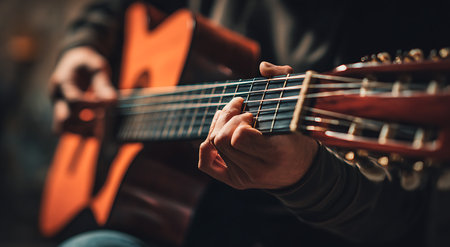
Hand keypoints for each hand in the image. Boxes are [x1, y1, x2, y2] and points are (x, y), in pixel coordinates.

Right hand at [49, 46, 116, 134]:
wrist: (74, 61)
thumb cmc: (87, 63)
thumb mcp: (97, 67)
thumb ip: (104, 84)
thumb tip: (113, 102)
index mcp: (62, 81)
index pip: (73, 100)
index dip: (92, 105)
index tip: (105, 102)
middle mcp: (56, 97)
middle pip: (63, 119)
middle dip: (85, 121)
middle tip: (100, 114)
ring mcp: (58, 107)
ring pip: (62, 128)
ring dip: (83, 128)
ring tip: (98, 118)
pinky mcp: (63, 114)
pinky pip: (68, 131)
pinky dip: (83, 132)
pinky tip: (97, 126)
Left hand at [198, 62, 317, 189]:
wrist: (301, 168)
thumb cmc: (297, 132)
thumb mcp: (297, 104)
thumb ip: (283, 79)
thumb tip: (262, 68)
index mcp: (275, 153)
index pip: (238, 137)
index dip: (240, 119)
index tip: (252, 112)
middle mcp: (257, 170)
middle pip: (222, 140)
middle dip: (228, 118)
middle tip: (243, 111)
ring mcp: (243, 178)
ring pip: (213, 145)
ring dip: (219, 124)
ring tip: (233, 115)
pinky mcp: (234, 181)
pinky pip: (206, 163)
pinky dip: (206, 145)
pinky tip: (219, 131)